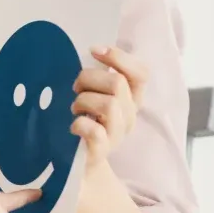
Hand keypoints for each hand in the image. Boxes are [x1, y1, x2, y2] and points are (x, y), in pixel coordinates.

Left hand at [71, 46, 147, 168]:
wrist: (80, 162)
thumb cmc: (87, 120)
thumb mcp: (97, 94)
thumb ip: (101, 76)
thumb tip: (94, 50)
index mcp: (132, 98)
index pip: (140, 73)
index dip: (119, 57)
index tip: (94, 50)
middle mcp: (130, 115)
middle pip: (117, 83)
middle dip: (89, 79)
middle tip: (76, 89)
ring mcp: (118, 134)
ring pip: (108, 105)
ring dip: (83, 101)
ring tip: (76, 109)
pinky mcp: (102, 150)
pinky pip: (96, 132)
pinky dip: (80, 124)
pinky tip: (74, 126)